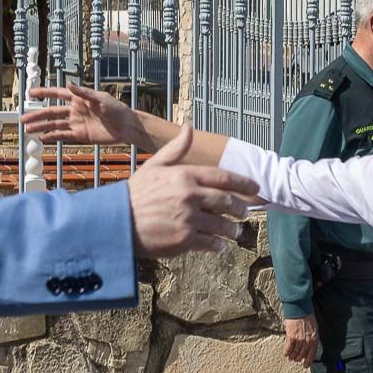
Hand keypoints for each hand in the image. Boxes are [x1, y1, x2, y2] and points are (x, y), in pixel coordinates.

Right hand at [20, 82, 133, 145]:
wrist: (126, 126)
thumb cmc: (117, 109)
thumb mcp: (100, 99)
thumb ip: (83, 93)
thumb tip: (69, 84)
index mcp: (79, 99)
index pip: (57, 94)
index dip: (43, 93)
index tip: (30, 94)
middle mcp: (75, 110)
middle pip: (52, 112)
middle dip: (37, 115)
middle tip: (22, 119)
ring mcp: (77, 123)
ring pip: (55, 125)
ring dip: (41, 127)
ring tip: (28, 130)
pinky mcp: (81, 135)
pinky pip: (64, 136)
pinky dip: (53, 137)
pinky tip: (42, 138)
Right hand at [128, 124, 259, 256]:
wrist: (116, 222)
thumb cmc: (135, 194)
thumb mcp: (154, 166)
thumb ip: (176, 149)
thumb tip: (189, 127)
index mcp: (185, 175)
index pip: (223, 177)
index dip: (244, 183)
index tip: (255, 188)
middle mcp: (190, 195)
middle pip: (228, 201)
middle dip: (240, 209)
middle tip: (244, 213)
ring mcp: (188, 219)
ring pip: (223, 225)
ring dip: (232, 229)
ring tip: (234, 231)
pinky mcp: (184, 240)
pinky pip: (211, 243)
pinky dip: (218, 245)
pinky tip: (219, 245)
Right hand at [284, 314, 317, 366]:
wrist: (300, 309)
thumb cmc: (308, 317)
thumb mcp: (314, 329)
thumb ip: (312, 338)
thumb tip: (308, 347)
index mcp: (315, 339)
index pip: (312, 355)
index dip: (308, 362)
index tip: (305, 365)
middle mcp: (307, 341)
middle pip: (302, 355)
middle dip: (298, 358)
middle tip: (295, 360)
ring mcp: (299, 339)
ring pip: (295, 353)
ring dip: (292, 356)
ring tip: (290, 357)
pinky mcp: (291, 337)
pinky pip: (288, 348)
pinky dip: (286, 352)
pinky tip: (286, 354)